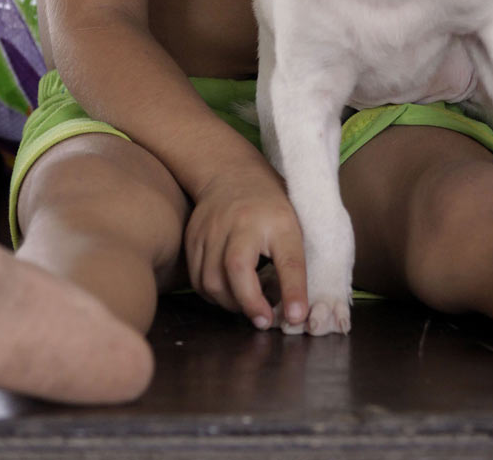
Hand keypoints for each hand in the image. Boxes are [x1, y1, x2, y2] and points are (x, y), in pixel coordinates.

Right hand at [184, 165, 307, 330]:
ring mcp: (212, 228)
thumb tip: (299, 309)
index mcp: (277, 218)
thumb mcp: (293, 223)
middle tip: (264, 320)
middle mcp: (241, 221)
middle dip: (250, 303)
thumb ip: (295, 261)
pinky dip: (212, 295)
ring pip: (212, 279)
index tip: (297, 316)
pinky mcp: (193, 237)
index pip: (289, 258)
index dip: (294, 289)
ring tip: (246, 305)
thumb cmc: (270, 204)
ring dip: (230, 303)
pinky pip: (198, 279)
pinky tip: (227, 293)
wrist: (230, 172)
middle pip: (237, 267)